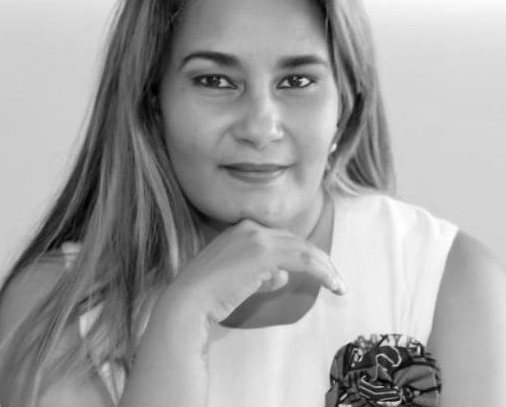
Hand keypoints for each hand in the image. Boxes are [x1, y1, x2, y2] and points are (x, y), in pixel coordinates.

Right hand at [165, 218, 345, 324]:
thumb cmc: (210, 295)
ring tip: (338, 285)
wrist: (190, 301)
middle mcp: (251, 227)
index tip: (318, 270)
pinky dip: (322, 271)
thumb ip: (262, 273)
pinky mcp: (264, 252)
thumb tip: (282, 275)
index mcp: (242, 229)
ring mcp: (257, 237)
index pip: (282, 239)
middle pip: (296, 240)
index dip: (302, 254)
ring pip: (303, 248)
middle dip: (318, 259)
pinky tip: (333, 284)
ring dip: (324, 267)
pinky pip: (303, 259)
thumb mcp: (239, 279)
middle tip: (335, 278)